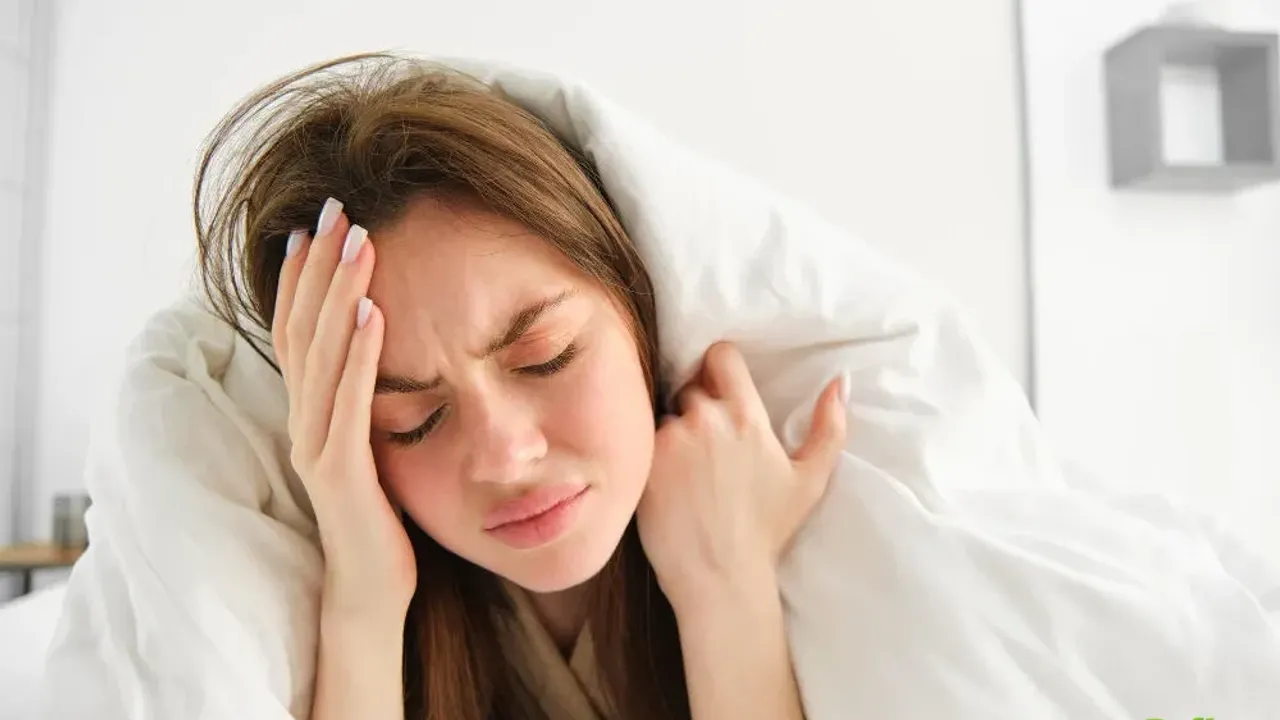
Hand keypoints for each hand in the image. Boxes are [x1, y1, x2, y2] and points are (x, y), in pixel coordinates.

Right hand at [273, 198, 414, 615]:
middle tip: (336, 207)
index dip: (302, 277)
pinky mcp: (339, 474)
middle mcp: (303, 421)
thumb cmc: (378, 515)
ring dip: (338, 294)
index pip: (297, 330)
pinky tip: (375, 311)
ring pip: (320, 356)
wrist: (370, 588)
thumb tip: (383, 345)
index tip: (316, 224)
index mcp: (310, 412)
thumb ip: (364, 399)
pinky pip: (349, 403)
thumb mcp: (371, 443)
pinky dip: (360, 354)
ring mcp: (316, 446)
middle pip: (302, 329)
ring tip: (358, 240)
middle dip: (319, 266)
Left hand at [637, 342, 847, 614]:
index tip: (720, 387)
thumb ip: (830, 426)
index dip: (719, 367)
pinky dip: (652, 454)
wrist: (721, 577)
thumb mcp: (811, 479)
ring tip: (688, 469)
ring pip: (665, 415)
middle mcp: (704, 418)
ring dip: (675, 431)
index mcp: (746, 415)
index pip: (720, 355)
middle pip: (691, 387)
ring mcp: (668, 439)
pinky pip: (641, 441)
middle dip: (698, 406)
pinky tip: (668, 482)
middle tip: (708, 443)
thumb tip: (841, 381)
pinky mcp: (642, 462)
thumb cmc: (767, 530)